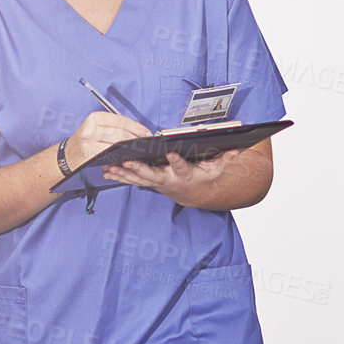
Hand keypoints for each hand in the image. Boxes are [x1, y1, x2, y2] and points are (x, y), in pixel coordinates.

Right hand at [63, 111, 148, 169]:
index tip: (146, 132)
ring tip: (139, 151)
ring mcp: (90, 143)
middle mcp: (91, 129)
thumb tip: (138, 131)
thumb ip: (115, 126)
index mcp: (95, 118)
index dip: (136, 127)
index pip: (121, 121)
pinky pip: (110, 157)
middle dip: (136, 139)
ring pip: (116, 146)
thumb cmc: (87, 140)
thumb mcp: (98, 127)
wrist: (69, 155)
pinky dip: (121, 157)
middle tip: (146, 144)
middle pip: (120, 134)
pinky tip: (127, 158)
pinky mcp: (90, 156)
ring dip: (130, 149)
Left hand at [102, 147, 240, 205]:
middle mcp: (169, 180)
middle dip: (139, 168)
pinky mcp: (149, 182)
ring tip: (109, 167)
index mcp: (185, 174)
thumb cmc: (204, 177)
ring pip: (138, 178)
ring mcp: (157, 183)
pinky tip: (107, 171)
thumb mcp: (216, 168)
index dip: (176, 160)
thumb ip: (225, 158)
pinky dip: (120, 175)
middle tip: (127, 161)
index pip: (182, 166)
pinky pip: (133, 180)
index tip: (170, 152)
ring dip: (123, 173)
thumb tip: (237, 149)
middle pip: (152, 175)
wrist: (195, 194)